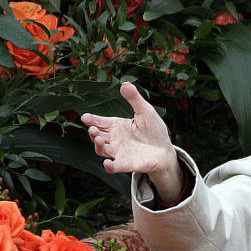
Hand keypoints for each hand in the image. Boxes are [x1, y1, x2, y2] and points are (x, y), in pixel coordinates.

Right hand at [81, 83, 183, 201]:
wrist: (165, 149)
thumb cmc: (154, 130)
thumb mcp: (145, 111)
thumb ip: (135, 99)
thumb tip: (125, 84)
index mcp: (117, 126)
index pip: (100, 122)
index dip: (91, 120)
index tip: (85, 117)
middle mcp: (115, 139)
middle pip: (98, 136)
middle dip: (93, 133)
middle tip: (93, 129)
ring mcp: (120, 152)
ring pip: (102, 150)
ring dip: (98, 145)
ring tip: (98, 139)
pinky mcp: (128, 164)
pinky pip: (116, 166)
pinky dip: (110, 166)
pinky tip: (107, 164)